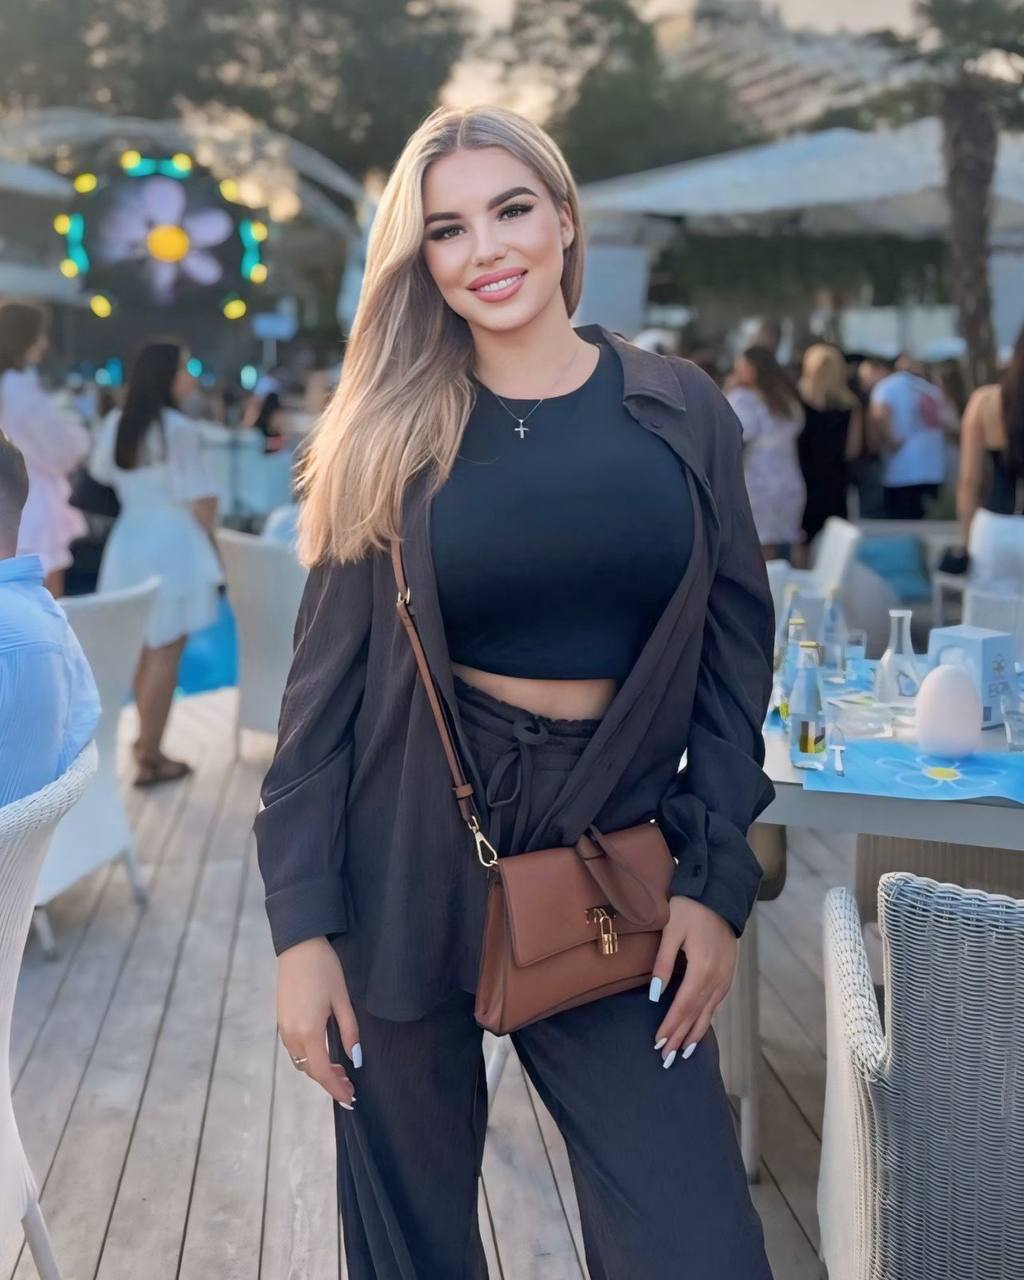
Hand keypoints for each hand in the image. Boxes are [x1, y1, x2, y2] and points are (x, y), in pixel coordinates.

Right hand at [277, 937, 360, 1108]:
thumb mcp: (342, 999)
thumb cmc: (324, 969)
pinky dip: (309, 1057)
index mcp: (309, 1031)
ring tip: (340, 1070)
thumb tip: (355, 1059)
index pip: (322, 1071)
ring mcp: (283, 1028)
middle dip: (329, 1081)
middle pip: (310, 1069)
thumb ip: (349, 1031)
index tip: (350, 1098)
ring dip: (318, 1069)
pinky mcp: (281, 1020)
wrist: (299, 946)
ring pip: (300, 1061)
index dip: (336, 1088)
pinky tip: (323, 1052)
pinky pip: (294, 1048)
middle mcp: (292, 1034)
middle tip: (350, 1084)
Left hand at [649, 896, 737, 1067]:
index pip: (683, 1006)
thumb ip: (662, 963)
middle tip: (666, 1059)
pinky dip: (706, 1019)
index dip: (670, 1026)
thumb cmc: (690, 909)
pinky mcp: (728, 974)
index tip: (658, 1044)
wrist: (720, 895)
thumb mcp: (671, 930)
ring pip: (709, 1013)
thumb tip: (655, 995)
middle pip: (696, 1015)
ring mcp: (725, 977)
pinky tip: (699, 1028)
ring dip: (695, 1034)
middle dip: (680, 1038)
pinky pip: (716, 1003)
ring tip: (684, 1053)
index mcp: (702, 969)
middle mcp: (717, 978)